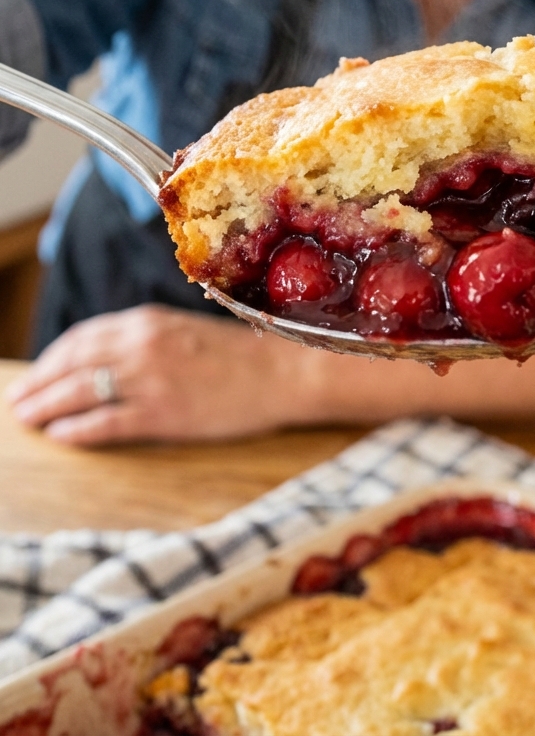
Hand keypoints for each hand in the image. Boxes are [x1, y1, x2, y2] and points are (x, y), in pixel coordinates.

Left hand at [4, 306, 316, 445]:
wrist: (285, 371)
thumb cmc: (243, 353)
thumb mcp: (187, 332)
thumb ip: (148, 339)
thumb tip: (110, 357)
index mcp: (148, 321)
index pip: (83, 337)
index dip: (53, 357)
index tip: (39, 373)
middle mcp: (142, 345)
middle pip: (72, 364)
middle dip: (38, 383)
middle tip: (18, 401)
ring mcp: (150, 380)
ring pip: (79, 392)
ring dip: (45, 407)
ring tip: (27, 420)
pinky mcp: (163, 414)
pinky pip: (105, 423)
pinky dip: (76, 430)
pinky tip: (61, 436)